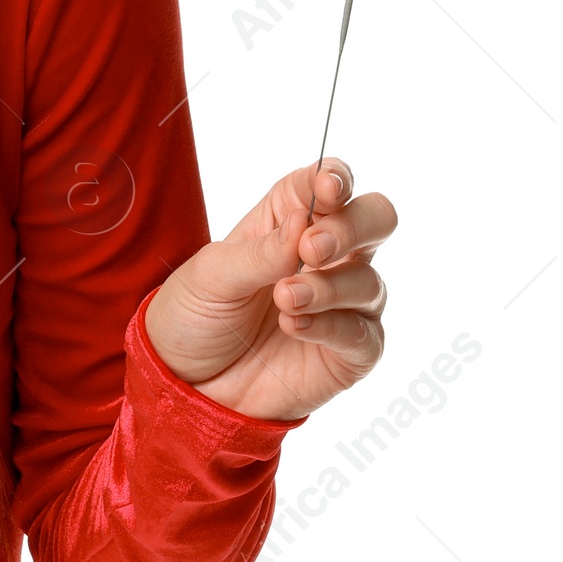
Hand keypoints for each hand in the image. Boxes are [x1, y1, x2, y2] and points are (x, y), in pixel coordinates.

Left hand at [143, 158, 394, 421]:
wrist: (187, 383)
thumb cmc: (197, 315)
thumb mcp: (211, 276)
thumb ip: (260, 251)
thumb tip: (303, 221)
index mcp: (290, 220)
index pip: (330, 183)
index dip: (336, 178)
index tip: (328, 189)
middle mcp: (328, 256)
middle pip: (376, 220)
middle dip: (354, 226)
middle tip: (312, 248)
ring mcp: (344, 303)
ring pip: (369, 280)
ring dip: (328, 287)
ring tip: (284, 298)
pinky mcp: (350, 351)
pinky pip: (365, 334)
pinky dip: (332, 326)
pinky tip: (293, 325)